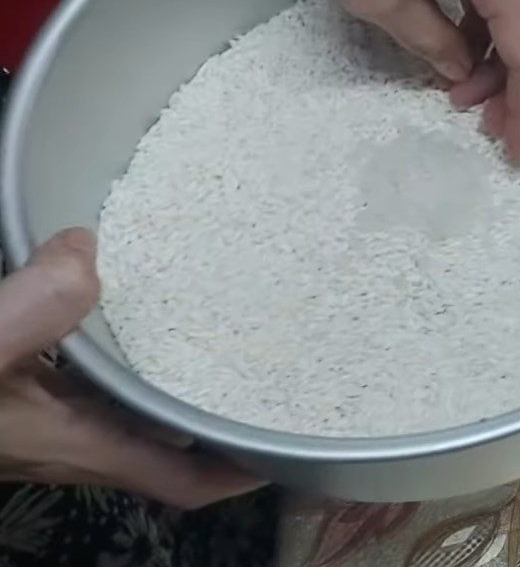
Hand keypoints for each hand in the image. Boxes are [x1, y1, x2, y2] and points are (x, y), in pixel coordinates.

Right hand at [0, 228, 260, 507]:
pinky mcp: (23, 386)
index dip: (239, 470)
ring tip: (218, 327)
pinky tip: (125, 301)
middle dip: (218, 412)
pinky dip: (122, 344)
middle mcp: (70, 437)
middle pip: (168, 441)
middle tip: (264, 363)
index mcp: (75, 443)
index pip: (181, 478)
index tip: (285, 441)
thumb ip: (32, 310)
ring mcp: (46, 414)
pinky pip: (94, 370)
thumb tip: (89, 249)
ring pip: (132, 405)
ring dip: (174, 376)